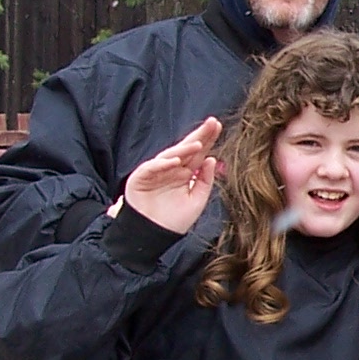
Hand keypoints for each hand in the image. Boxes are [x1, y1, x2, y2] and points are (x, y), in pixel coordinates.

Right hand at [121, 117, 223, 233]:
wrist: (153, 236)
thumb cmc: (174, 221)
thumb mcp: (197, 201)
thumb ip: (205, 181)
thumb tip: (212, 160)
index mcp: (185, 173)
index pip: (198, 153)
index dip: (208, 140)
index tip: (218, 127)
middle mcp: (171, 169)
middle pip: (186, 149)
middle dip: (199, 135)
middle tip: (212, 123)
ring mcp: (156, 171)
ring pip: (170, 155)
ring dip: (184, 149)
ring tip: (198, 143)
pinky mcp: (141, 177)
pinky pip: (152, 167)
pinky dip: (163, 164)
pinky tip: (176, 161)